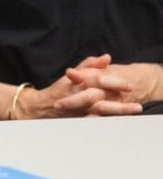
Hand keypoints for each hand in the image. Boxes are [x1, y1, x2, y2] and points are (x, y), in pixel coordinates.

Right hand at [17, 54, 142, 118]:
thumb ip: (89, 65)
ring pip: (101, 110)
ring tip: (135, 108)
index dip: (114, 82)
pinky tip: (121, 122)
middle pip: (101, 96)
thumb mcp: (72, 74)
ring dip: (119, 110)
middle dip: (118, 96)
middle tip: (134, 97)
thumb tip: (107, 57)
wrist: (42, 107)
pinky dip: (108, 121)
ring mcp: (80, 110)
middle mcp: (80, 96)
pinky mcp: (80, 120)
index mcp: (78, 83)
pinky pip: (96, 121)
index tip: (129, 84)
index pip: (97, 80)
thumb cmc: (60, 90)